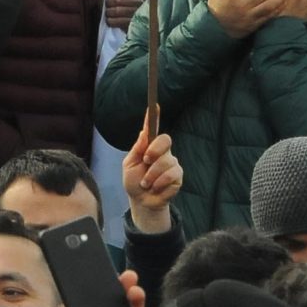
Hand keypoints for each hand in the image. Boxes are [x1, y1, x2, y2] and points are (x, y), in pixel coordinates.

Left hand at [105, 0, 144, 29]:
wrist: (126, 14)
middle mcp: (138, 0)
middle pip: (117, 0)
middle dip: (108, 2)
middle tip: (108, 4)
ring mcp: (137, 13)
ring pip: (116, 11)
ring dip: (108, 12)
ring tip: (108, 12)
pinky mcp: (133, 24)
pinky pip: (118, 22)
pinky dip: (111, 21)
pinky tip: (111, 19)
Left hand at [123, 120, 181, 234]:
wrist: (141, 202)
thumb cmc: (134, 181)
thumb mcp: (129, 165)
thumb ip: (137, 149)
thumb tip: (144, 132)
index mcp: (149, 147)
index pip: (154, 129)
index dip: (155, 116)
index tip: (154, 105)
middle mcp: (163, 152)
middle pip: (165, 140)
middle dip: (155, 150)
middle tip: (146, 161)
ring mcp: (172, 164)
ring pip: (167, 162)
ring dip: (152, 176)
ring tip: (146, 184)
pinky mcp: (178, 177)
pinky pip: (172, 176)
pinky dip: (159, 184)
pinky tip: (155, 189)